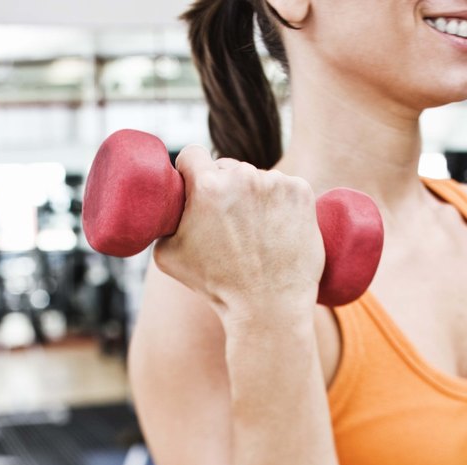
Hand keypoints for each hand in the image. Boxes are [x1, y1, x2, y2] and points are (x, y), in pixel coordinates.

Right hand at [153, 145, 325, 323]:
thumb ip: (164, 222)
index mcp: (207, 186)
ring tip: (254, 236)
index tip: (195, 186)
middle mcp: (243, 176)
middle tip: (228, 223)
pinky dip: (280, 205)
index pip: (192, 154)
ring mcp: (276, 182)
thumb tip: (166, 208)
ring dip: (253, 197)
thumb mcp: (167, 256)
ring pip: (257, 179)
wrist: (268, 309)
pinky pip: (284, 188)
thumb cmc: (216, 287)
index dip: (190, 171)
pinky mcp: (302, 193)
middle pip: (227, 167)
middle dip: (224, 188)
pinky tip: (275, 232)